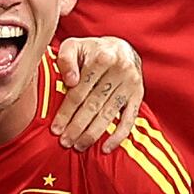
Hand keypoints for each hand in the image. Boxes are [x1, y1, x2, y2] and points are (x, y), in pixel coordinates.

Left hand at [47, 34, 146, 150]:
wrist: (121, 49)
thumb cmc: (91, 50)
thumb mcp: (74, 45)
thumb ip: (66, 58)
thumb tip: (70, 81)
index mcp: (102, 57)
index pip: (80, 90)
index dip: (66, 112)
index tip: (56, 128)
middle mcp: (120, 70)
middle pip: (94, 105)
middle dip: (77, 127)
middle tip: (65, 142)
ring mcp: (131, 84)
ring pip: (109, 115)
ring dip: (92, 134)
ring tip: (78, 146)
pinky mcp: (138, 96)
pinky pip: (129, 120)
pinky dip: (118, 136)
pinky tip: (106, 148)